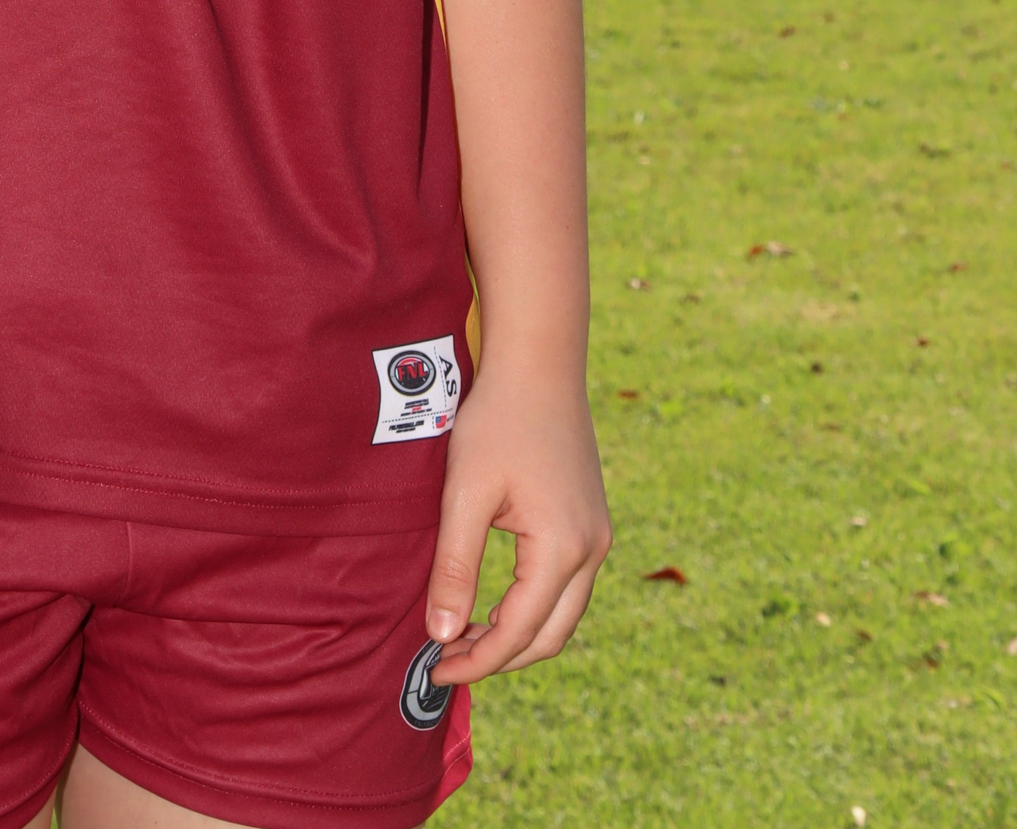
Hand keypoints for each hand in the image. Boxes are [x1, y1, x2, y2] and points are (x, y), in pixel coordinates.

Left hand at [423, 360, 609, 682]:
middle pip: (549, 636)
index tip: (435, 670)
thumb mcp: (465, 493)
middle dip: (499, 658)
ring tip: (462, 635)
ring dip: (517, 635)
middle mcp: (592, 550)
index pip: (519, 631)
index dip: (477, 660)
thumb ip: (454, 566)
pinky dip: (532, 607)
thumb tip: (440, 633)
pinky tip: (492, 601)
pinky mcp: (591, 523)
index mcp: (564, 547)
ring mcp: (598, 537)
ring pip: (562, 615)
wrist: (539, 363)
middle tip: (446, 660)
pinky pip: (566, 586)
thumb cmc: (497, 420)